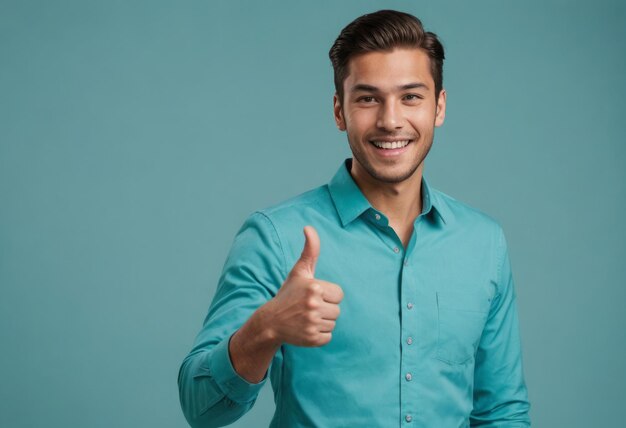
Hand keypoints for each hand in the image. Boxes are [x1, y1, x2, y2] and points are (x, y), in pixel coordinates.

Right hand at [263, 225, 343, 346]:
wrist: (270, 321)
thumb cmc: (288, 293)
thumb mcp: (299, 271)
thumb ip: (310, 250)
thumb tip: (308, 227)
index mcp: (314, 288)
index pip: (339, 294)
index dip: (328, 295)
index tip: (313, 295)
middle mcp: (313, 305)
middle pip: (337, 310)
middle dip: (325, 309)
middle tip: (308, 308)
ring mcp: (312, 324)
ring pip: (332, 323)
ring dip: (322, 321)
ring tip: (306, 317)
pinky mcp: (311, 339)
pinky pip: (328, 337)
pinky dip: (319, 335)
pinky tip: (306, 328)